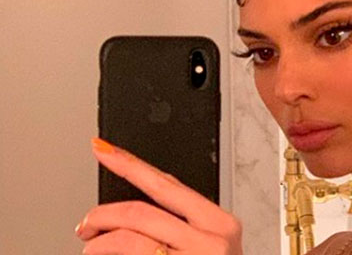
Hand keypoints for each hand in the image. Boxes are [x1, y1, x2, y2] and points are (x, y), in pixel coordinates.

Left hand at [75, 137, 241, 254]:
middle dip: (102, 215)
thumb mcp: (211, 245)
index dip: (129, 165)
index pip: (166, 185)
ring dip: (97, 247)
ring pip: (127, 242)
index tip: (104, 150)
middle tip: (86, 224)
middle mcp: (210, 242)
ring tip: (91, 251)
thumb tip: (135, 206)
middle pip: (139, 214)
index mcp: (220, 224)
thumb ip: (182, 221)